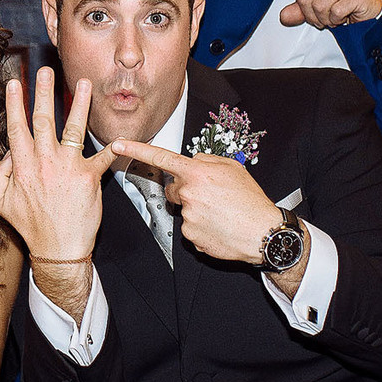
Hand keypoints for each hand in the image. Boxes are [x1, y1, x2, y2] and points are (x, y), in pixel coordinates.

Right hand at [0, 69, 114, 305]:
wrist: (57, 249)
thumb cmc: (31, 226)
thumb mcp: (2, 202)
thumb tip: (3, 155)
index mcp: (23, 165)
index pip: (17, 128)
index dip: (16, 104)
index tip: (16, 83)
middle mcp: (45, 161)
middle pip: (43, 120)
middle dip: (43, 92)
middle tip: (45, 71)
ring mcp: (68, 167)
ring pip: (73, 128)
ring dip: (78, 103)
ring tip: (82, 82)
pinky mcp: (89, 177)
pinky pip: (104, 157)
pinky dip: (116, 147)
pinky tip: (124, 135)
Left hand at [106, 143, 283, 267]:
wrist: (264, 233)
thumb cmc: (251, 201)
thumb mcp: (233, 168)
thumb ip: (207, 161)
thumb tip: (191, 162)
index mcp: (198, 173)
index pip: (161, 157)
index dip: (136, 149)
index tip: (118, 144)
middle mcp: (189, 194)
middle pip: (174, 189)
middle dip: (187, 191)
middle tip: (213, 197)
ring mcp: (188, 216)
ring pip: (184, 210)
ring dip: (198, 210)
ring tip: (222, 213)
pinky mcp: (190, 236)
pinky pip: (190, 228)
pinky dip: (202, 228)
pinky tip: (219, 227)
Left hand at [260, 0, 381, 28]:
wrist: (370, 9)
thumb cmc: (342, 3)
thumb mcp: (317, 7)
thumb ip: (299, 11)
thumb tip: (284, 16)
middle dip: (311, 14)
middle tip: (323, 16)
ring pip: (318, 7)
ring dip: (325, 19)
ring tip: (334, 16)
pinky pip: (335, 12)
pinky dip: (337, 20)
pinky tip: (344, 17)